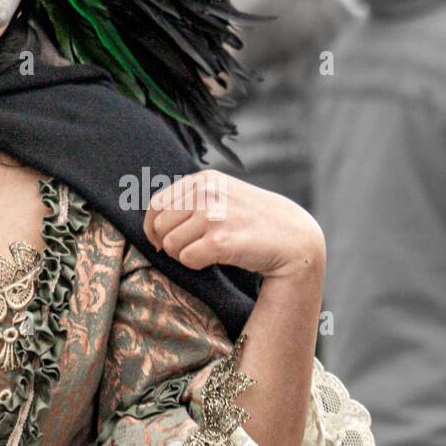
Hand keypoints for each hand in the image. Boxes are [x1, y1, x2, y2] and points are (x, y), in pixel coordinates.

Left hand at [143, 170, 324, 282]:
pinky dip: (196, 265)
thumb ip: (191, 200)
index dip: (154, 227)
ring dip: (183, 255)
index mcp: (203, 180)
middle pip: (159, 225)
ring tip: (205, 253)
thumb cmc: (252, 221)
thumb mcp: (222, 196)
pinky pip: (187, 258)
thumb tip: (152, 223)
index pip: (156, 204)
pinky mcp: (221, 240)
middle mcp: (206, 192)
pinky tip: (214, 260)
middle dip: (168, 243)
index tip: (162, 240)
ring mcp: (214, 214)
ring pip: (170, 244)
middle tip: (188, 250)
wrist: (294, 237)